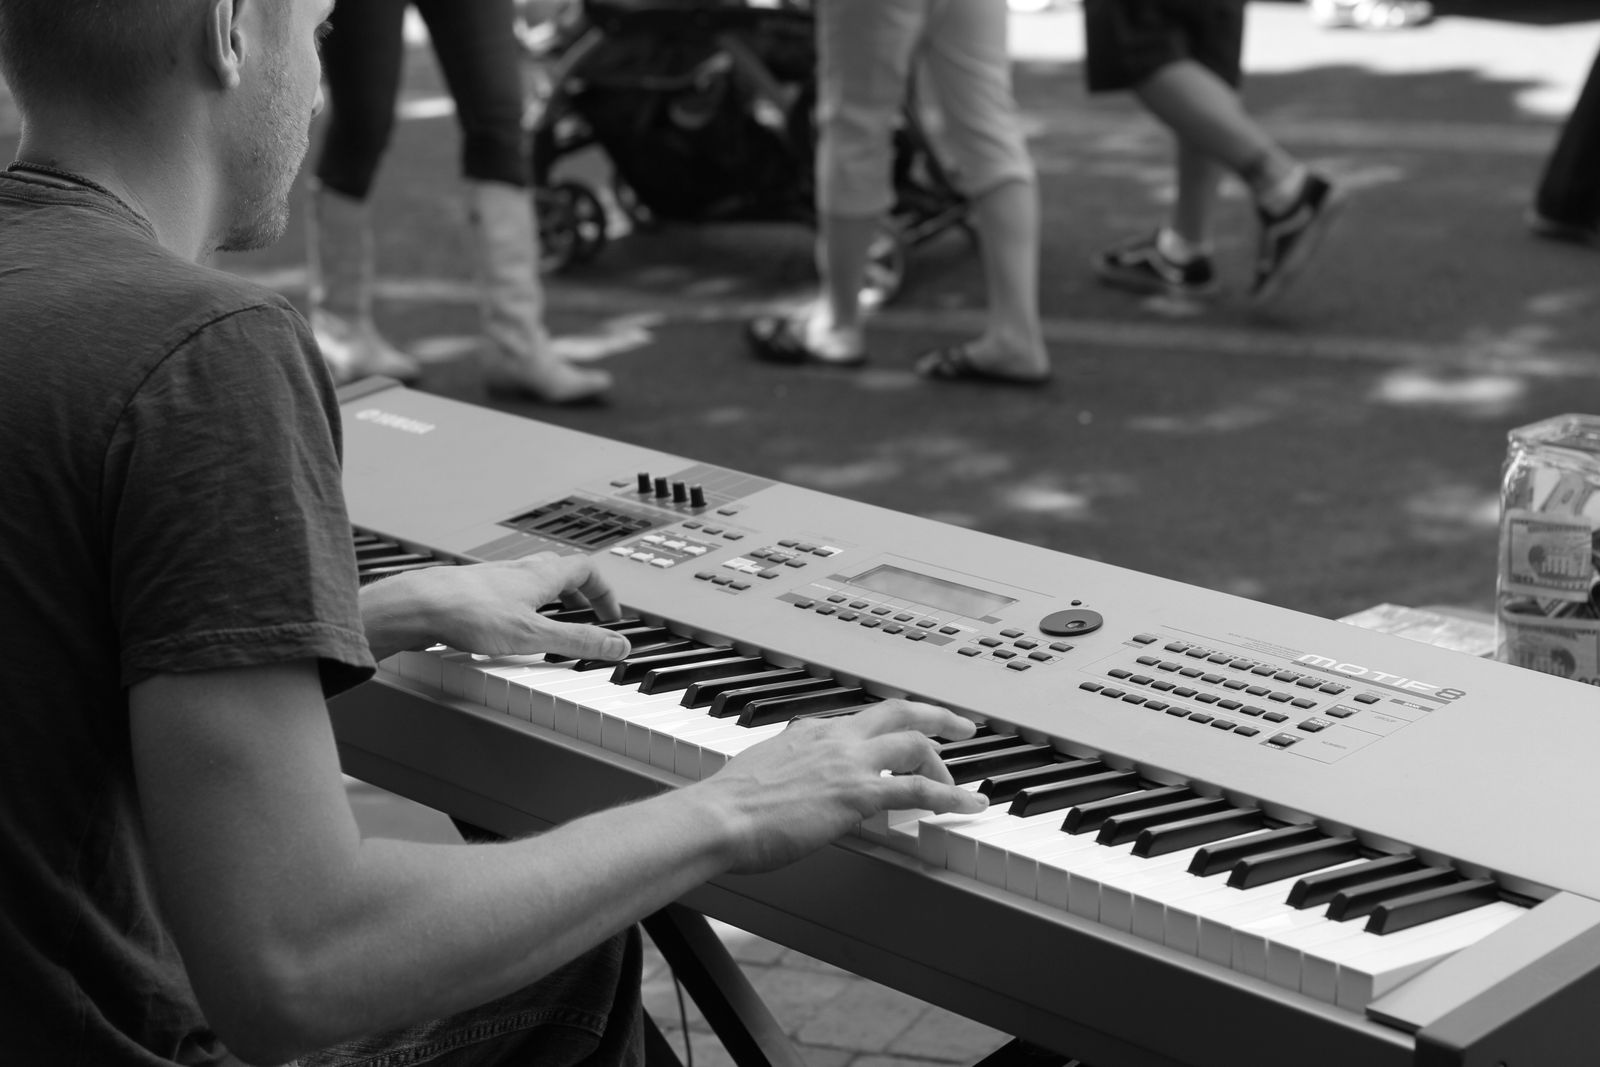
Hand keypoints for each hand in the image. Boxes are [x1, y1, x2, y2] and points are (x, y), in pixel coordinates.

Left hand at [367, 554, 631, 661]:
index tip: (611, 617)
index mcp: (541, 575)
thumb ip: (578, 641)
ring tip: (549, 624)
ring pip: (530, 582)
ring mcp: (492, 579)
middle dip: (578, 595)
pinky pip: (505, 595)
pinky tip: (507, 630)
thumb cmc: (469, 613)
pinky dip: (518, 609)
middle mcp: (518, 571)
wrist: (417, 605)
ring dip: (547, 601)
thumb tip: (618, 645)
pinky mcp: (469, 592)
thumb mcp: (535, 635)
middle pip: (559, 573)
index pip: (587, 571)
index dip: (604, 593)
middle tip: (585, 616)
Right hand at [694, 700, 987, 873]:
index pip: (862, 721)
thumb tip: (789, 776)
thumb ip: (785, 767)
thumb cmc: (729, 805)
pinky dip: (952, 796)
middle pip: (899, 712)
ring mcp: (849, 763)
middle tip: (961, 727)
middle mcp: (835, 738)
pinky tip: (968, 805)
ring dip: (945, 765)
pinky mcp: (858, 793)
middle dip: (936, 717)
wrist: (719, 817)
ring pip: (915, 746)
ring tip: (964, 785)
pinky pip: (919, 790)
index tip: (902, 737)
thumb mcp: (762, 770)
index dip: (889, 729)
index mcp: (811, 732)